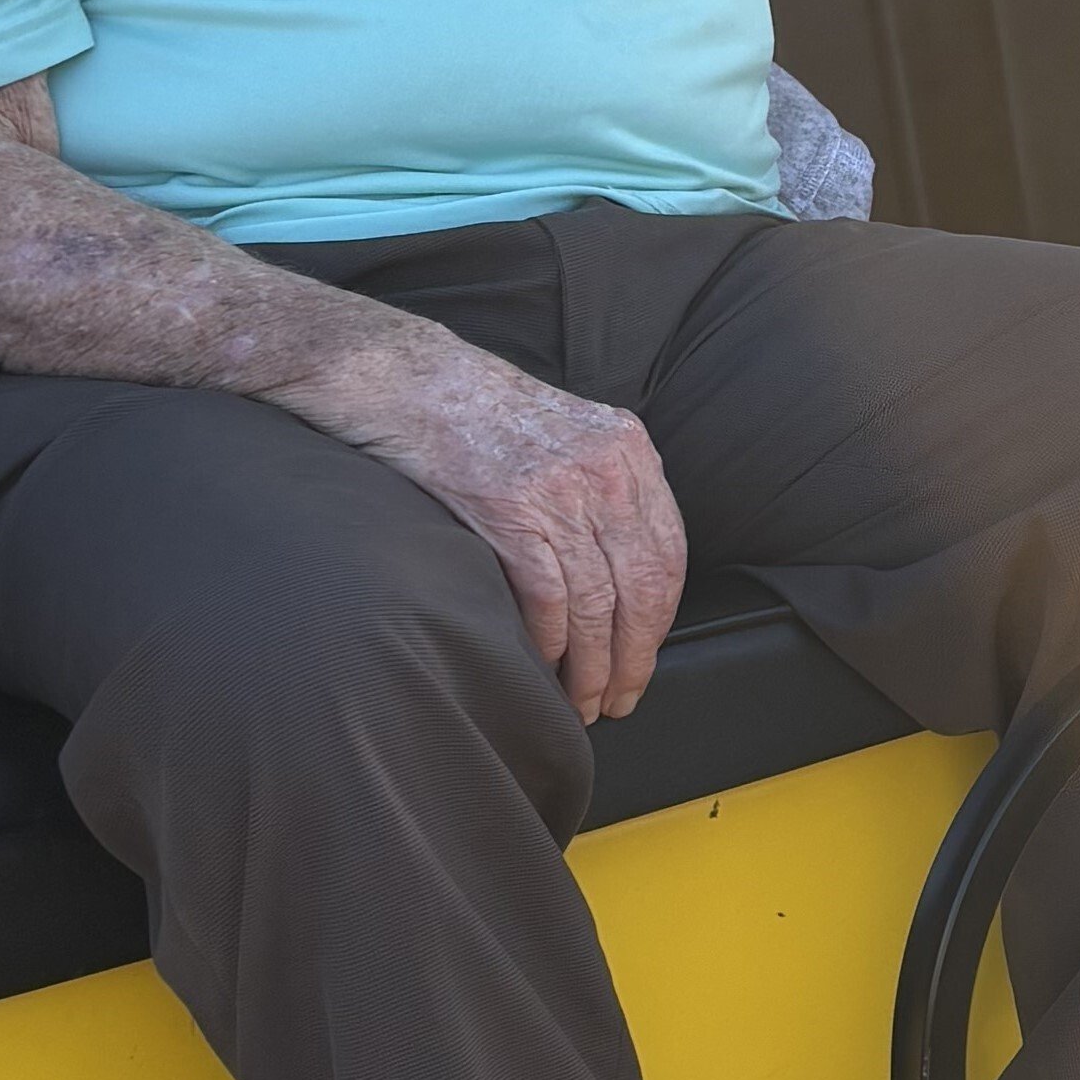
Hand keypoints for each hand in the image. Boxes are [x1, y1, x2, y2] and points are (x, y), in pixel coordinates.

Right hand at [322, 325, 690, 716]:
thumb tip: (623, 569)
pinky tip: (543, 666)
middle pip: (642, 586)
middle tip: (621, 699)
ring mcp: (559, 488)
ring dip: (592, 665)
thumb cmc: (480, 412)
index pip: (668, 553)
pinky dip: (550, 641)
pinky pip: (548, 595)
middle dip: (635, 656)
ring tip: (583, 702)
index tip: (645, 659)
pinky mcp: (510, 508)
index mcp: (629, 449)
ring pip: (597, 601)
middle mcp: (606, 468)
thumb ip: (605, 486)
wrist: (411, 378)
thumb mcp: (569, 432)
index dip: (660, 620)